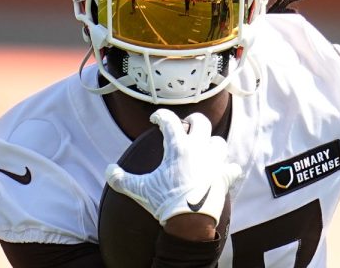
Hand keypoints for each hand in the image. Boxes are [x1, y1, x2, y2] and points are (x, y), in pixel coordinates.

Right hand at [105, 109, 240, 226]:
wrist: (190, 223)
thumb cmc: (164, 203)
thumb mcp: (139, 191)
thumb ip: (121, 179)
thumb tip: (108, 171)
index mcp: (179, 148)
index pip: (169, 121)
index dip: (161, 116)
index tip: (156, 120)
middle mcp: (199, 149)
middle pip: (201, 122)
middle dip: (193, 121)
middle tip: (186, 126)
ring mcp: (215, 163)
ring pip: (219, 141)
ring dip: (211, 143)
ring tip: (204, 148)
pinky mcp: (224, 177)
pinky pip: (231, 167)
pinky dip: (227, 168)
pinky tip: (221, 171)